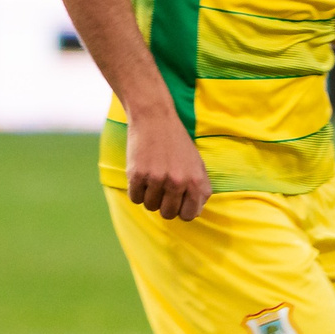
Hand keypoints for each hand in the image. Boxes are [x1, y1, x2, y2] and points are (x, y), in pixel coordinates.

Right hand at [126, 103, 212, 221]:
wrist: (154, 118)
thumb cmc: (177, 142)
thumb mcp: (197, 164)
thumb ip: (200, 189)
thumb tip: (195, 212)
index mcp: (196, 181)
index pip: (190, 215)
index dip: (182, 210)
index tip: (177, 201)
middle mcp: (178, 182)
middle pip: (168, 214)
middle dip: (164, 205)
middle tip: (162, 188)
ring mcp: (157, 179)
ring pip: (150, 206)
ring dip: (149, 196)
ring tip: (152, 177)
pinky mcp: (137, 174)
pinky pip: (135, 198)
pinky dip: (136, 190)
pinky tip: (141, 174)